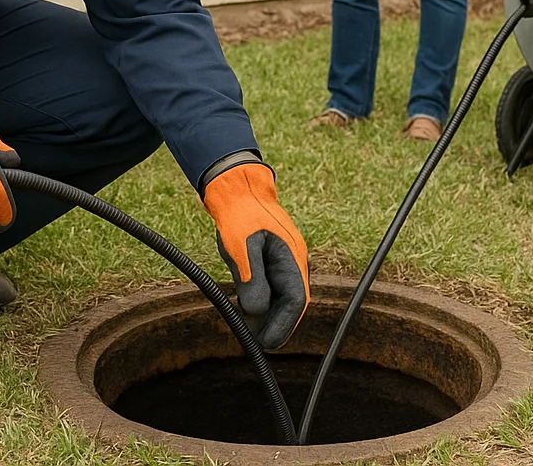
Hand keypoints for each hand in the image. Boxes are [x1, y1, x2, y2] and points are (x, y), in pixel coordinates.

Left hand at [202, 162, 310, 349]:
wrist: (236, 190)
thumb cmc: (240, 215)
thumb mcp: (242, 247)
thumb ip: (251, 278)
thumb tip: (256, 311)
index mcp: (292, 258)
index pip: (296, 301)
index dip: (283, 325)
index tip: (267, 343)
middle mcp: (291, 262)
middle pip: (290, 303)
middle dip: (275, 325)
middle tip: (257, 343)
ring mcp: (281, 262)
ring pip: (279, 297)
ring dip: (266, 314)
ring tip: (248, 330)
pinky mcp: (268, 261)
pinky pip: (268, 288)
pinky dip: (259, 301)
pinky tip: (244, 309)